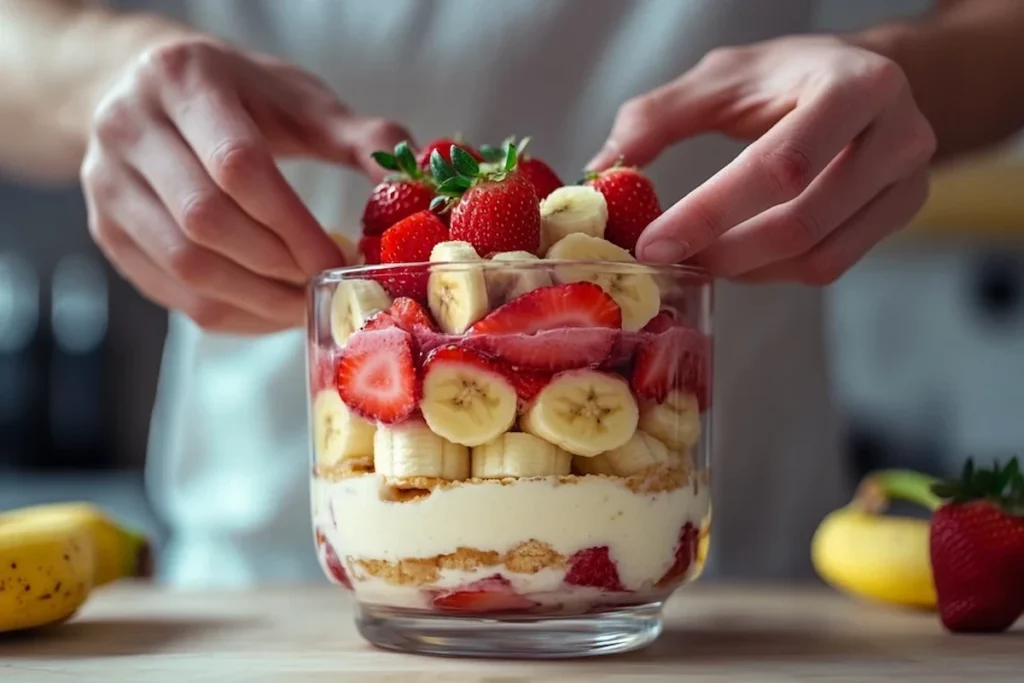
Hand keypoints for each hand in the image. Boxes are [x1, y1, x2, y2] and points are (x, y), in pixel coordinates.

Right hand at [81, 35, 410, 332]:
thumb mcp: (298, 100)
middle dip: (279, 267)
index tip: (340, 258)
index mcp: (181, 81)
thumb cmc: (238, 96)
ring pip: (185, 266)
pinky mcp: (106, 232)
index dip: (293, 225)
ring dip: (257, 299)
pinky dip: (231, 312)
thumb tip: (415, 180)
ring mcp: (106, 184)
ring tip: (307, 303)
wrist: (150, 95)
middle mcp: (127, 128)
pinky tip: (272, 308)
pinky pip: (172, 292)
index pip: (237, 166)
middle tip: (329, 287)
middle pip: (206, 222)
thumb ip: (359, 137)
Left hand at [589, 36, 936, 284]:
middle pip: (802, 222)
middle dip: (723, 251)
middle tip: (666, 261)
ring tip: (698, 258)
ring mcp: (907, 181)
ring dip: (746, 270)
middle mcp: (897, 134)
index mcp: (853, 85)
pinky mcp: (900, 215)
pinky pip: (831, 265)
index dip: (709, 212)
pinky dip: (774, 273)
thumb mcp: (723, 78)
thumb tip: (599, 169)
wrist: (865, 81)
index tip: (651, 243)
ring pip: (819, 255)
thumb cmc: (787, 78)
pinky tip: (738, 258)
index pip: (780, 166)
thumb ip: (658, 115)